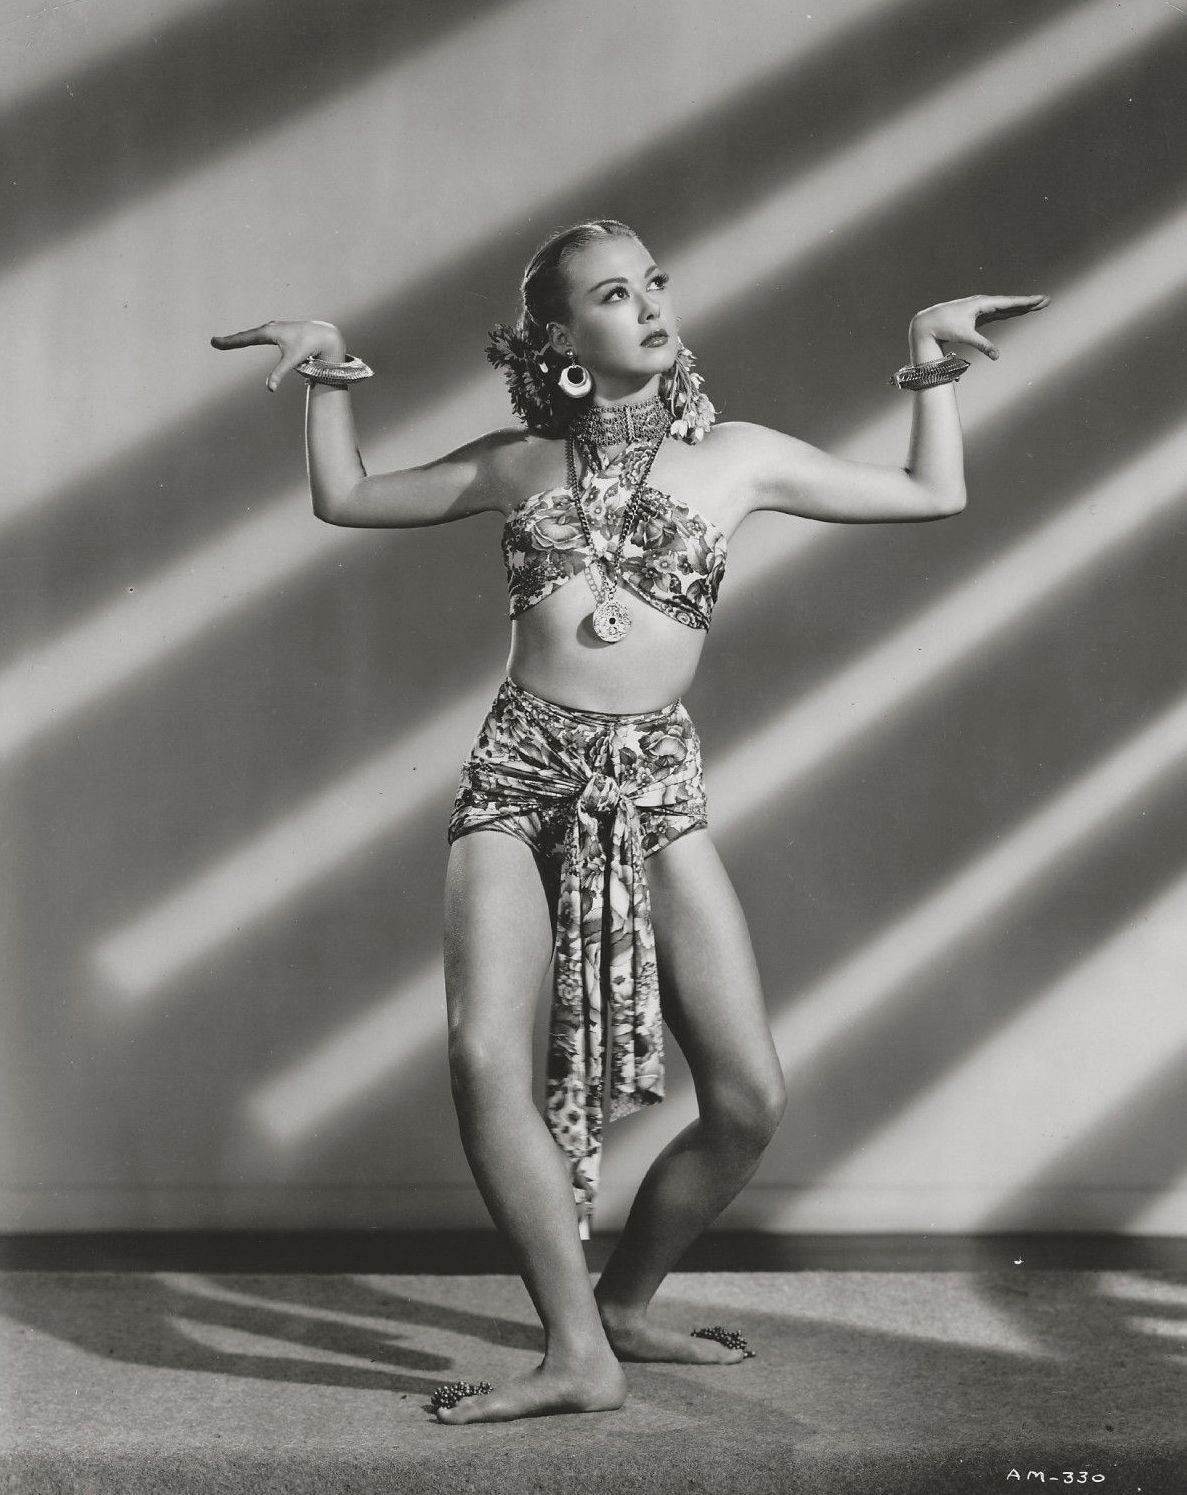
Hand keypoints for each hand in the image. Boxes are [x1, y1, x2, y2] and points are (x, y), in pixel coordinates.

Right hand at [209, 319, 346, 390]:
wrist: (324, 335)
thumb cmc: (309, 347)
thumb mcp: (293, 361)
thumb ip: (279, 373)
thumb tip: (270, 389)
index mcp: (269, 332)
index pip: (244, 339)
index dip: (229, 342)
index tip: (214, 342)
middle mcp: (270, 327)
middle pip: (246, 336)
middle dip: (231, 341)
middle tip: (214, 342)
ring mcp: (275, 328)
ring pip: (253, 334)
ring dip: (240, 338)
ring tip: (228, 342)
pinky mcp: (280, 331)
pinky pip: (261, 335)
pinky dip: (251, 337)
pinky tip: (250, 338)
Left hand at [909, 294, 1049, 361]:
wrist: (928, 323)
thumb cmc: (945, 327)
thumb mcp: (965, 336)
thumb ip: (983, 345)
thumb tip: (996, 356)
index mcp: (982, 304)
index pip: (1008, 303)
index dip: (1025, 302)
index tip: (1040, 300)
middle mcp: (983, 303)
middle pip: (1010, 303)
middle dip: (1028, 303)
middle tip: (1046, 301)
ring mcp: (981, 309)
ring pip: (1005, 308)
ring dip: (1020, 307)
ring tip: (1036, 305)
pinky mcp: (977, 316)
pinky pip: (997, 313)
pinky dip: (1008, 312)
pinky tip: (1017, 311)